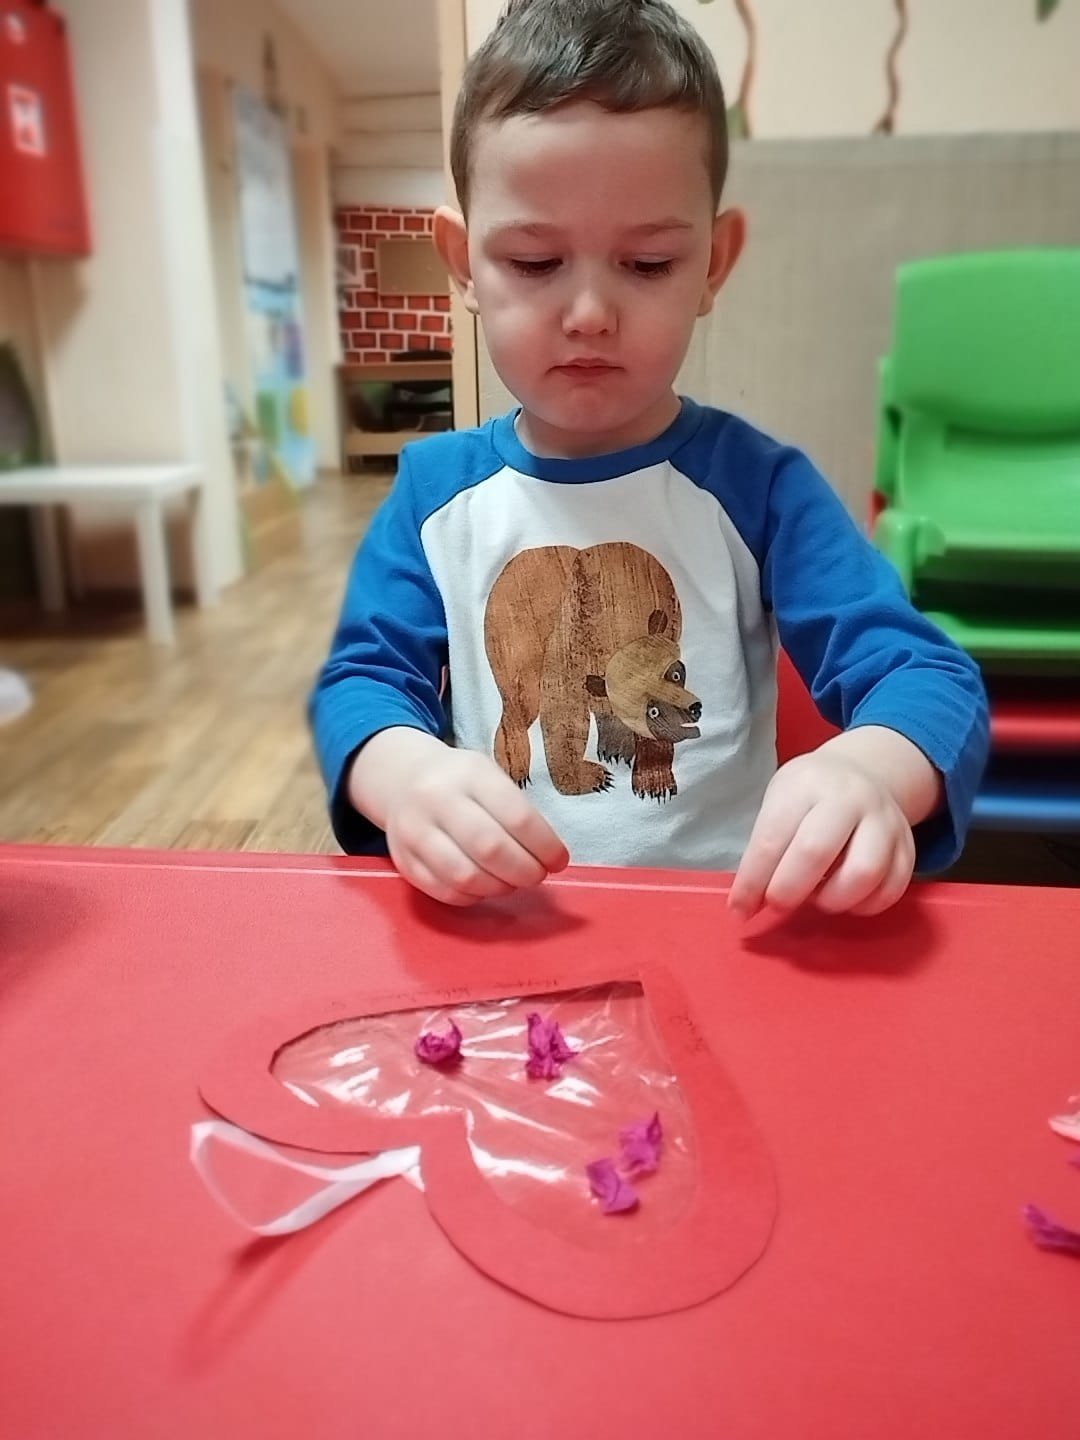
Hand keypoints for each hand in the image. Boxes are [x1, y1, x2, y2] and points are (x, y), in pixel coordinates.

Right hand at [349, 729, 568, 906]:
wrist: (402, 779)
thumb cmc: (460, 782)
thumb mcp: (489, 776)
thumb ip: (516, 811)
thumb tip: (548, 857)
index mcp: (470, 774)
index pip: (517, 817)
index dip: (545, 846)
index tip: (558, 860)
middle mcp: (437, 799)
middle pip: (490, 849)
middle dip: (524, 871)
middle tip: (537, 876)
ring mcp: (414, 831)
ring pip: (465, 876)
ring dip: (499, 888)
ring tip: (511, 882)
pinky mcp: (402, 860)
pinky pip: (443, 892)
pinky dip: (472, 898)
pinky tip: (485, 888)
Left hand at [729, 727, 936, 917]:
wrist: (863, 773)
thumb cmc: (808, 795)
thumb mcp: (780, 802)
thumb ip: (765, 848)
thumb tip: (746, 904)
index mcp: (806, 784)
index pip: (773, 838)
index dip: (752, 881)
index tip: (739, 909)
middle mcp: (850, 797)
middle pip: (816, 852)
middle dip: (788, 890)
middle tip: (777, 904)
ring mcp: (885, 821)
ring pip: (864, 872)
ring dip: (832, 900)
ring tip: (816, 898)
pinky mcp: (908, 846)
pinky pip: (892, 888)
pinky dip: (864, 906)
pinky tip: (845, 899)